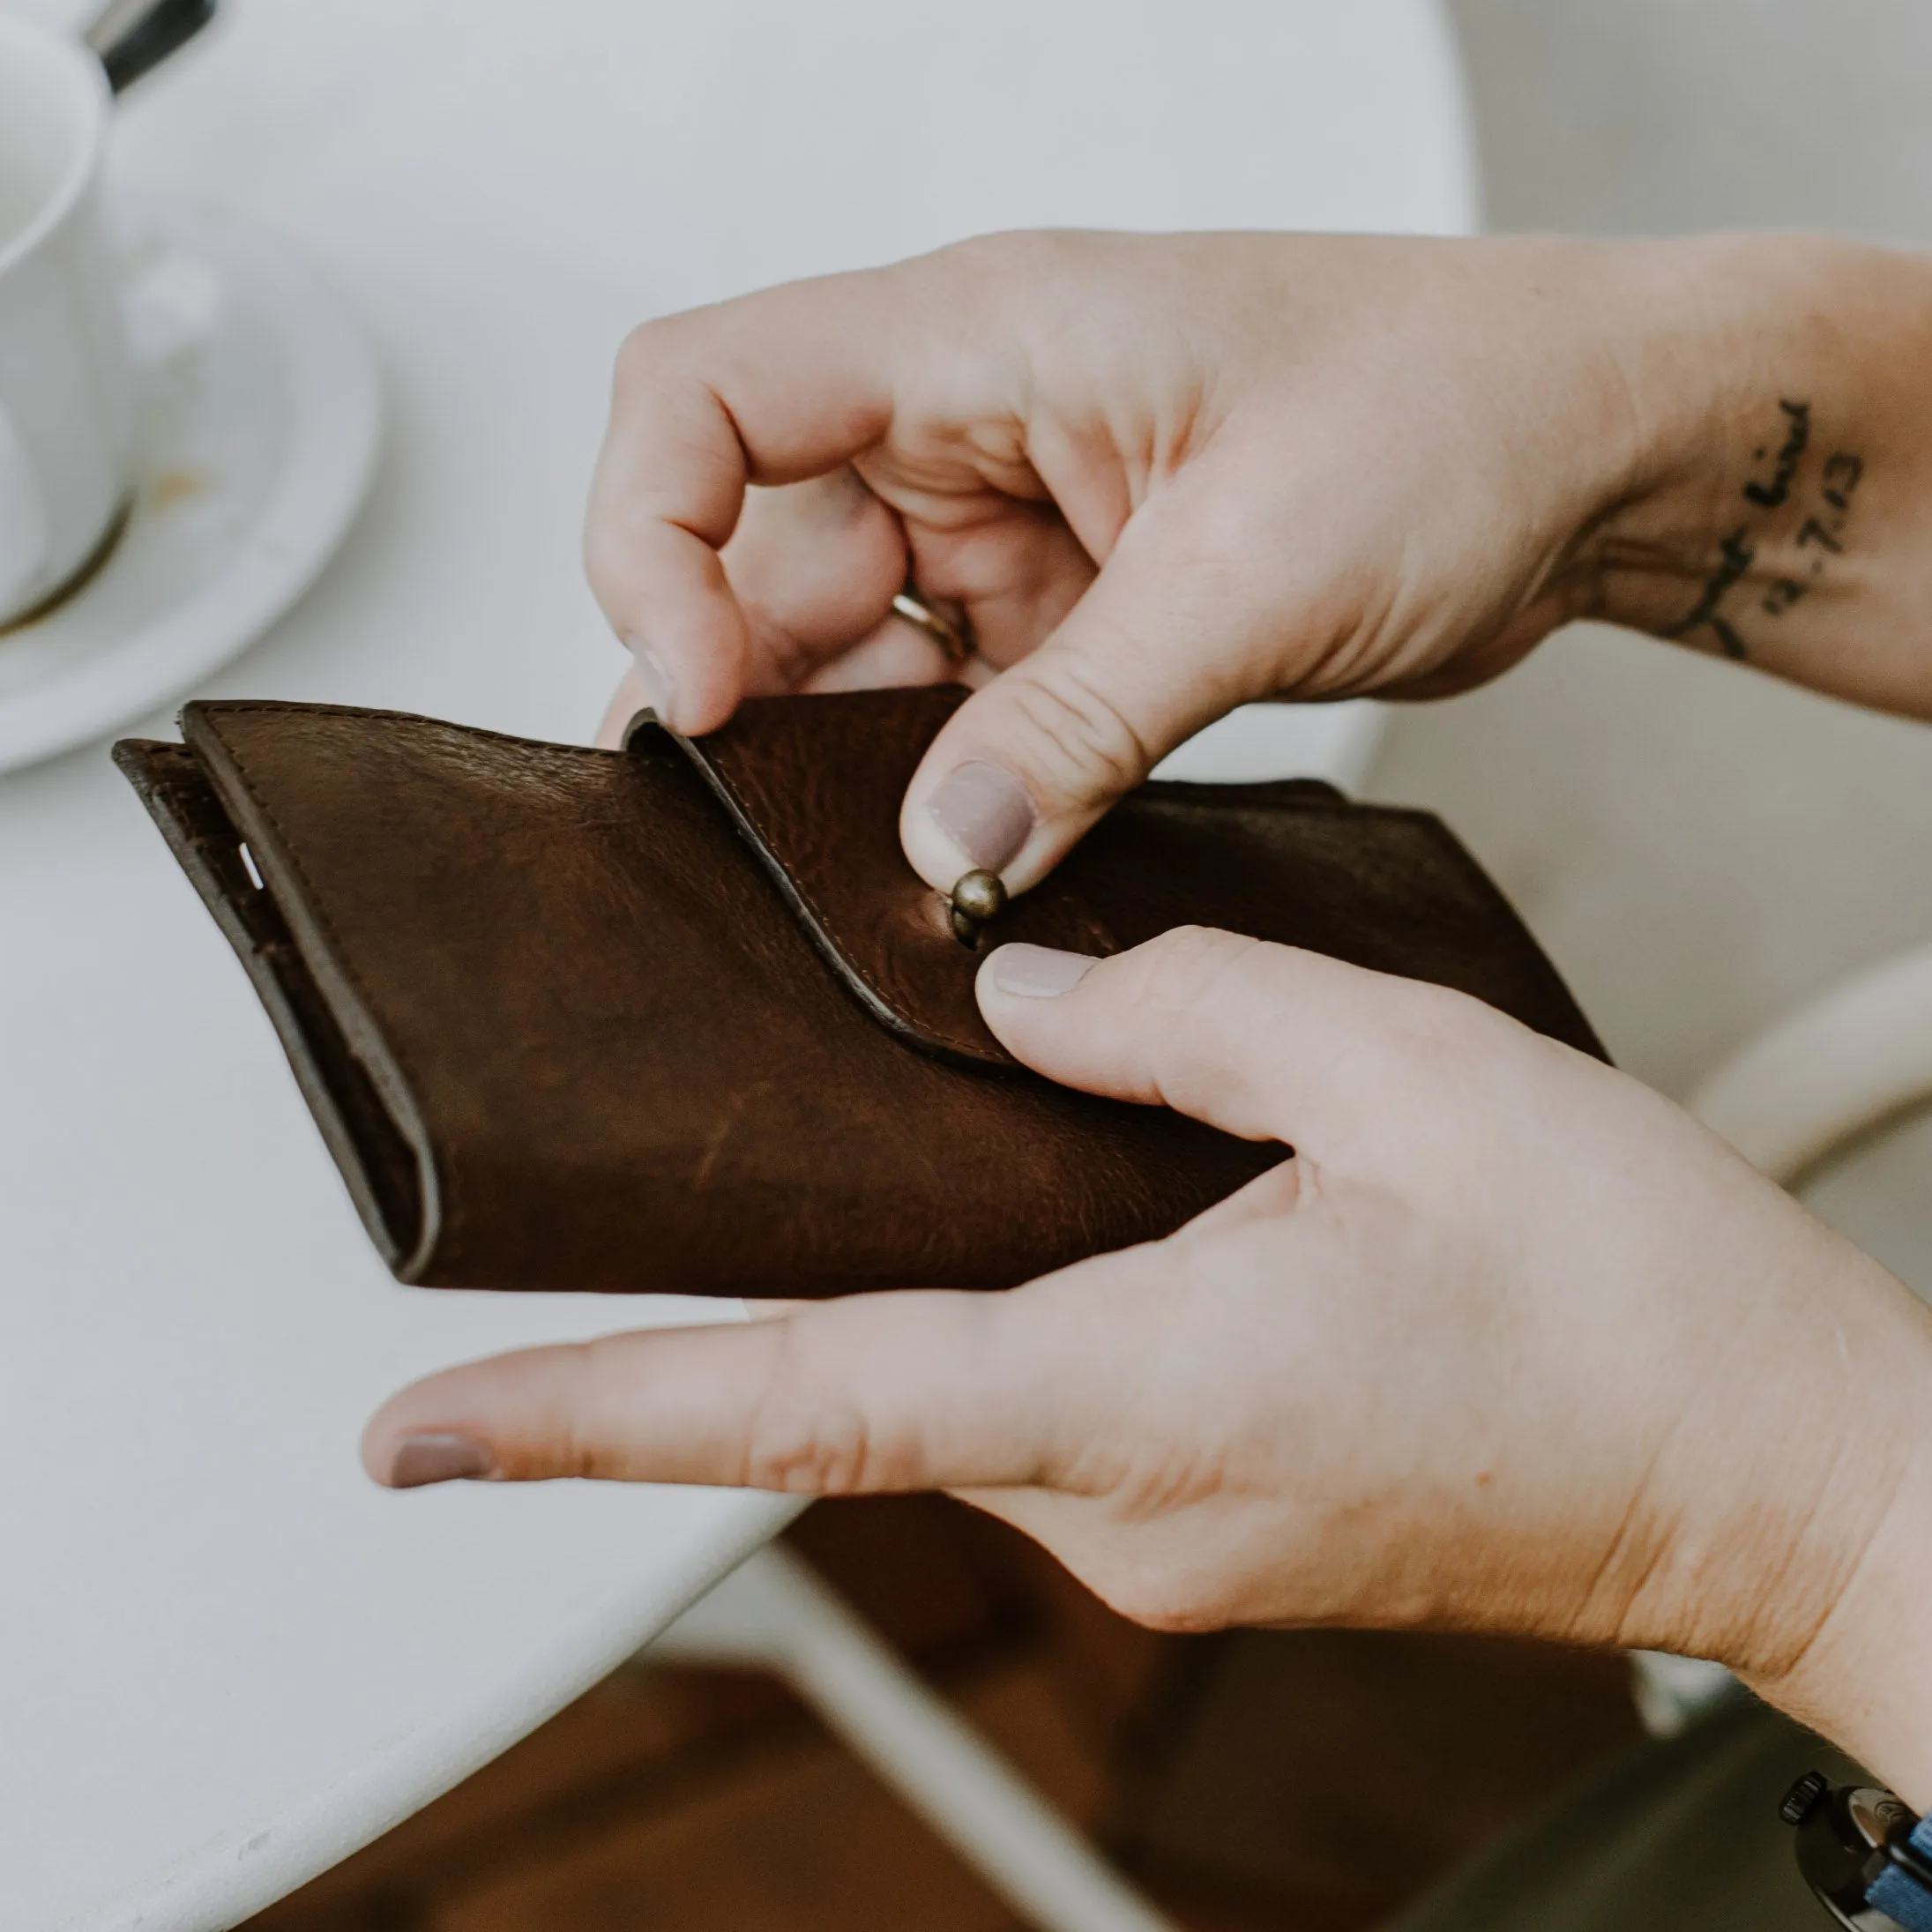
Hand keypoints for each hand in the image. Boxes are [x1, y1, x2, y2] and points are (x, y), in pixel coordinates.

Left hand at [363, 927, 1931, 1801]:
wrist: (1791, 1474)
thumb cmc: (1648, 1303)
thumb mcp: (1412, 1073)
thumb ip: (1186, 1010)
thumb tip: (1030, 997)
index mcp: (1154, 1390)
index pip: (806, 1404)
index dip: (587, 1417)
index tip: (419, 1429)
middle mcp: (1127, 1509)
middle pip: (860, 1392)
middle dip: (731, 1317)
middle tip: (625, 1196)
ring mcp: (1167, 1539)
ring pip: (953, 1398)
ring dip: (889, 1298)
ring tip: (864, 1171)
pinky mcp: (1211, 1525)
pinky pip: (1042, 1414)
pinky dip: (994, 1318)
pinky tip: (1030, 1220)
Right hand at [585, 229, 1931, 890]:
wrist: (1594, 445)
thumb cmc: (1459, 411)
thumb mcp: (1255, 574)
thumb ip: (1078, 721)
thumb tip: (939, 850)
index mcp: (979, 334)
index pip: (700, 394)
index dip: (649, 542)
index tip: (704, 695)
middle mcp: (965, 417)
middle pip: (750, 541)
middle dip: (739, 686)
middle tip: (756, 830)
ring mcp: (1010, 514)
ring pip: (844, 638)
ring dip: (837, 752)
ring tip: (851, 865)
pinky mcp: (1066, 603)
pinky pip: (950, 696)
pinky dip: (937, 776)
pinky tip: (948, 853)